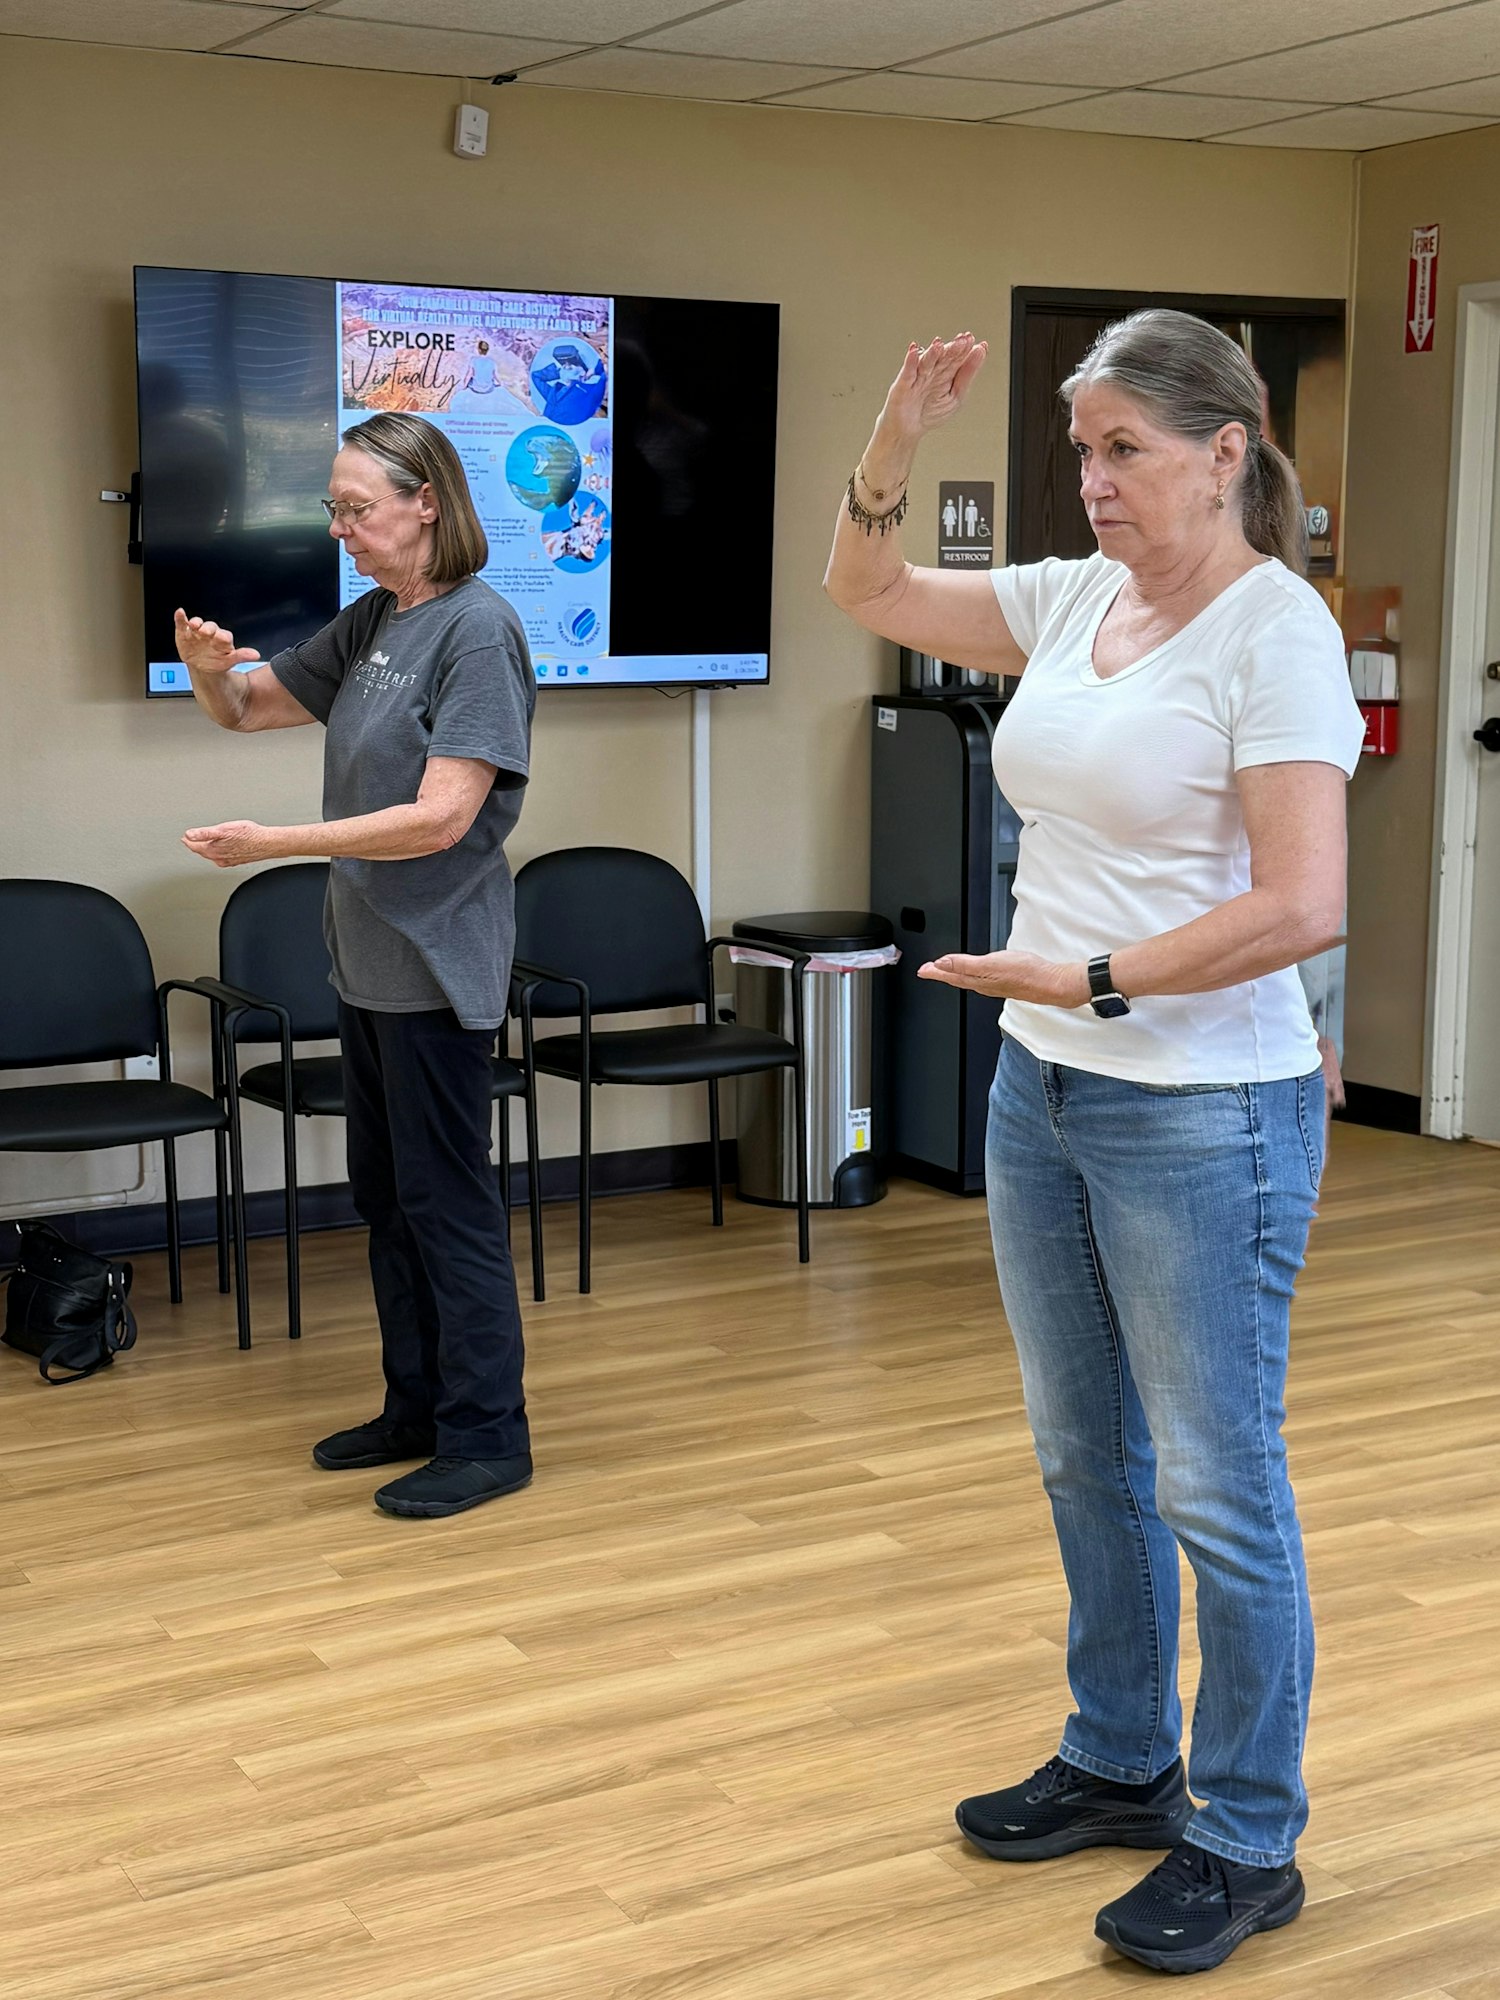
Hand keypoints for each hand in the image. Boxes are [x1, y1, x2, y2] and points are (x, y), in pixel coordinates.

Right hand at [174, 610, 260, 674]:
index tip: (221, 638)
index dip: (223, 636)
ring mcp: (197, 632)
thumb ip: (241, 656)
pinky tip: (180, 613)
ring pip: (197, 624)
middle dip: (208, 629)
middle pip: (211, 627)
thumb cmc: (217, 661)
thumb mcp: (229, 661)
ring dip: (195, 623)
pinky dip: (180, 618)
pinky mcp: (184, 633)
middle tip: (205, 632)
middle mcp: (210, 633)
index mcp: (222, 640)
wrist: (201, 666)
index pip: (224, 635)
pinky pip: (182, 623)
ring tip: (193, 625)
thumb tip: (256, 655)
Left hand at [182, 820, 282, 867]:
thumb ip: (204, 833)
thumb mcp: (223, 829)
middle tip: (190, 840)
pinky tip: (221, 849)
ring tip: (203, 843)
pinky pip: (222, 857)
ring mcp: (227, 860)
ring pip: (211, 855)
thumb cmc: (249, 835)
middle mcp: (218, 857)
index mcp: (213, 850)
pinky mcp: (236, 860)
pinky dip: (217, 853)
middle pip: (202, 851)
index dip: (188, 840)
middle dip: (195, 845)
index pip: (194, 846)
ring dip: (206, 849)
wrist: (267, 843)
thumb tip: (189, 835)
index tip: (184, 837)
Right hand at [878, 333, 988, 445]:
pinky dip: (911, 362)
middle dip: (952, 349)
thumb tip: (980, 352)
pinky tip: (915, 351)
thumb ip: (967, 374)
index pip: (958, 358)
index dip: (966, 348)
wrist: (907, 430)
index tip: (973, 340)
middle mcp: (932, 372)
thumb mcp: (956, 396)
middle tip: (962, 340)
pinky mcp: (903, 385)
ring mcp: (918, 377)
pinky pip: (908, 372)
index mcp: (946, 373)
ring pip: (927, 363)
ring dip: (933, 353)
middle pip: (944, 358)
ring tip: (940, 344)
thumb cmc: (930, 413)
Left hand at [918, 950, 1089, 1008]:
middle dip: (941, 974)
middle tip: (928, 970)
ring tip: (945, 971)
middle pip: (957, 979)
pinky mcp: (1007, 981)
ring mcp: (996, 984)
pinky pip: (982, 979)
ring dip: (955, 975)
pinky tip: (976, 973)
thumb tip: (941, 964)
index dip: (935, 972)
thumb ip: (964, 964)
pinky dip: (972, 974)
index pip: (950, 976)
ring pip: (969, 980)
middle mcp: (985, 985)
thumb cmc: (1026, 973)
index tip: (922, 969)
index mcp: (978, 980)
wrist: (1052, 983)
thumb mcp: (990, 964)